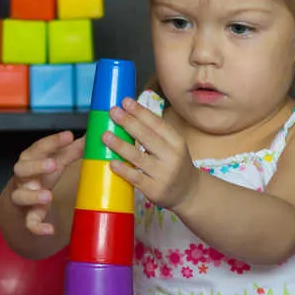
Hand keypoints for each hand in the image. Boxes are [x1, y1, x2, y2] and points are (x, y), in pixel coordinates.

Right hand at [9, 130, 83, 235]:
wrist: (23, 205)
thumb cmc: (42, 177)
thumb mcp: (57, 162)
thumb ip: (72, 151)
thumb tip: (92, 134)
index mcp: (31, 161)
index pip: (38, 148)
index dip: (52, 142)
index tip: (69, 136)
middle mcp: (23, 178)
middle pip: (21, 169)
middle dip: (36, 166)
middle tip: (53, 164)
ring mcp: (23, 197)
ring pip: (21, 196)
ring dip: (33, 196)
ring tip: (48, 195)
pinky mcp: (27, 217)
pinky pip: (29, 223)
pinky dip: (38, 227)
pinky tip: (50, 230)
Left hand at [103, 97, 199, 212]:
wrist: (189, 193)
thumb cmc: (175, 165)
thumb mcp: (173, 146)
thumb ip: (155, 134)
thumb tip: (128, 114)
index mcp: (177, 142)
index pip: (157, 124)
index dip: (140, 112)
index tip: (125, 101)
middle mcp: (172, 157)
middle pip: (147, 137)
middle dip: (128, 122)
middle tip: (113, 112)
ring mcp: (163, 175)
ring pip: (138, 157)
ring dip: (120, 145)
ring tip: (105, 136)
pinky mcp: (154, 190)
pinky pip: (136, 178)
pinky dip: (123, 170)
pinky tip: (112, 162)